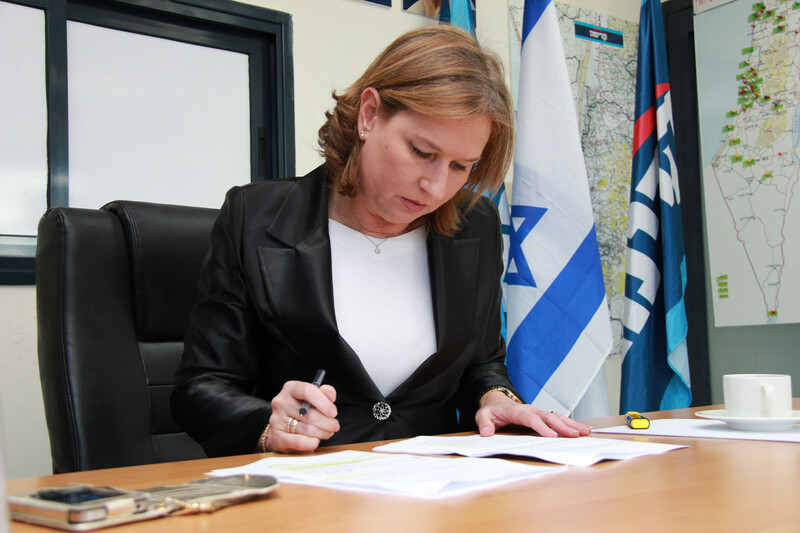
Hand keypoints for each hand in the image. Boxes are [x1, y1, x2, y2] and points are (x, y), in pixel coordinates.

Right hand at [263, 380, 339, 452]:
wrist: (283, 427)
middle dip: (327, 422)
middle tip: (334, 426)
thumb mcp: (314, 397)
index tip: (334, 412)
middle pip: (310, 414)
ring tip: (327, 433)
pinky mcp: (278, 437)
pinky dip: (311, 443)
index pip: (307, 391)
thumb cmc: (302, 410)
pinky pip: (299, 442)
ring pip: (307, 429)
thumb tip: (331, 396)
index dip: (323, 402)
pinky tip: (316, 441)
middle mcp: (281, 402)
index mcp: (290, 388)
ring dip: (322, 433)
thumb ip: (325, 392)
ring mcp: (277, 420)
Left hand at [475, 391, 590, 437]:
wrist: (496, 402)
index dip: (542, 427)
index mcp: (516, 411)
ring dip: (571, 424)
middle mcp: (530, 410)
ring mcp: (537, 412)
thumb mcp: (482, 416)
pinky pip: (558, 418)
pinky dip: (571, 423)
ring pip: (557, 417)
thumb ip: (484, 424)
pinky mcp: (542, 416)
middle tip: (576, 435)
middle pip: (548, 417)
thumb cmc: (490, 411)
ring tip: (585, 431)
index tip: (552, 436)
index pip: (530, 418)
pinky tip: (583, 429)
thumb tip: (487, 433)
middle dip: (563, 426)